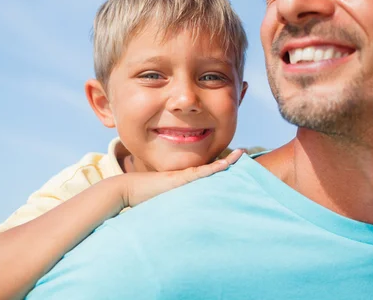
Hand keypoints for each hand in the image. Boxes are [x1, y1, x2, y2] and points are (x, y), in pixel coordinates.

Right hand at [119, 149, 243, 207]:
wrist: (127, 190)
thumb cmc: (141, 198)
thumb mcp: (161, 202)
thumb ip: (171, 206)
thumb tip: (177, 218)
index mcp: (183, 181)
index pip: (206, 173)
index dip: (220, 167)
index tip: (233, 163)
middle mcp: (186, 176)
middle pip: (212, 167)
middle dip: (228, 161)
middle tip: (244, 153)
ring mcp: (184, 176)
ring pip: (210, 167)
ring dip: (227, 161)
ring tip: (242, 154)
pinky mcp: (180, 179)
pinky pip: (201, 172)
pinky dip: (215, 168)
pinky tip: (226, 163)